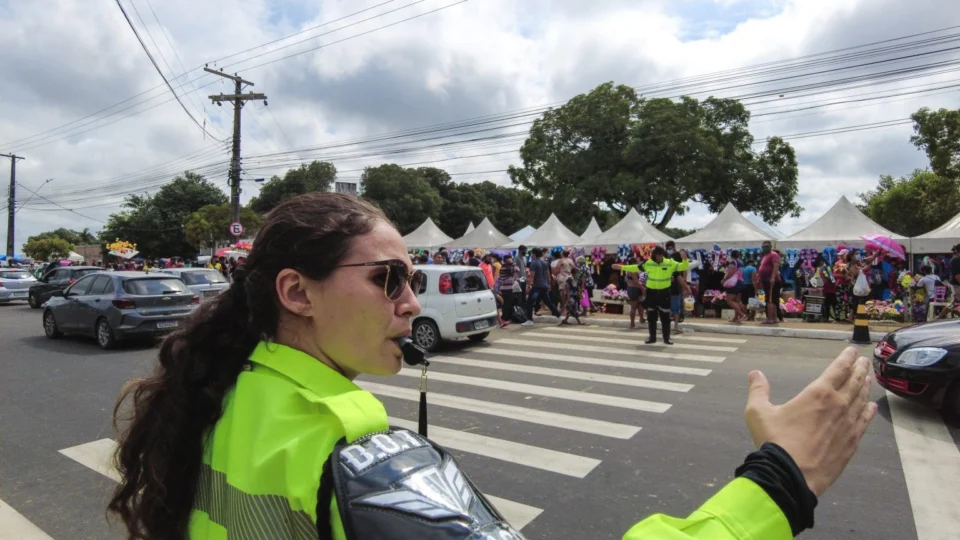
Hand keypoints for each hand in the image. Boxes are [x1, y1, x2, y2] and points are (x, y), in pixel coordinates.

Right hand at [744, 347, 876, 496]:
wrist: (792, 475)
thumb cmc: (775, 441)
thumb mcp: (758, 413)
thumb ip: (758, 391)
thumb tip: (755, 373)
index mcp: (818, 394)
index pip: (837, 369)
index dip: (846, 358)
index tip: (852, 350)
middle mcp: (838, 405)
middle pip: (854, 382)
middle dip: (859, 369)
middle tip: (864, 360)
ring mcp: (848, 425)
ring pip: (861, 400)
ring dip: (865, 387)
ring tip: (868, 378)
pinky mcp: (852, 443)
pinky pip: (864, 422)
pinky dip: (869, 412)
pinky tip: (872, 407)